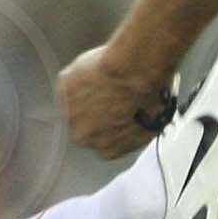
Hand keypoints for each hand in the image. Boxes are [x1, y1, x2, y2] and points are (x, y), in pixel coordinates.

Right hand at [58, 45, 175, 159]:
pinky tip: (96, 69)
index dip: (112, 125)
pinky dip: (79, 77)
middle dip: (96, 112)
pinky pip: (69, 83)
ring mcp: (70, 114)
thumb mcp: (154, 123)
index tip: (118, 113)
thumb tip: (143, 122)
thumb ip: (136, 129)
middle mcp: (85, 137)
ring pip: (76, 105)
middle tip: (112, 94)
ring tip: (105, 80)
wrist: (135, 71)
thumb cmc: (148, 95)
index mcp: (108, 149)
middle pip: (86, 126)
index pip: (105, 143)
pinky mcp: (63, 90)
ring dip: (86, 95)